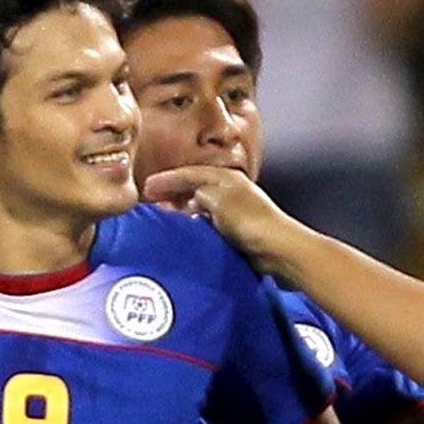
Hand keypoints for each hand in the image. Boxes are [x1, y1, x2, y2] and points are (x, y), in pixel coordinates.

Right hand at [145, 163, 302, 267]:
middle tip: (150, 201)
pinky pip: (206, 224)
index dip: (167, 180)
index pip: (189, 173)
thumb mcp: (218, 200)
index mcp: (226, 178)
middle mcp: (229, 191)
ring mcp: (232, 212)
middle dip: (171, 193)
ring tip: (161, 216)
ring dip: (180, 209)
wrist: (277, 250)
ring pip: (199, 206)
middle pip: (194, 188)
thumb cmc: (250, 221)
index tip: (147, 188)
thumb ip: (199, 193)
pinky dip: (192, 224)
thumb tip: (191, 198)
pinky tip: (183, 232)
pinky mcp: (234, 232)